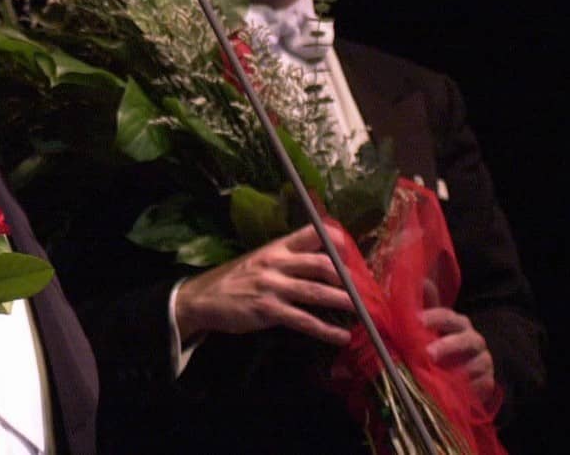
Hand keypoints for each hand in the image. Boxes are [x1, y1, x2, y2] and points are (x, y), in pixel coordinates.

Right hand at [175, 224, 354, 345]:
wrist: (203, 298)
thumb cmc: (236, 279)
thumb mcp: (260, 259)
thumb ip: (288, 258)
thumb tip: (324, 261)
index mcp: (276, 247)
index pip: (311, 233)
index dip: (336, 240)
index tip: (354, 252)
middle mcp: (276, 262)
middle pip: (321, 264)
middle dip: (347, 278)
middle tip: (366, 290)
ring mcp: (272, 286)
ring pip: (317, 292)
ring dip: (344, 302)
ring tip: (363, 311)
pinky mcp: (268, 309)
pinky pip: (304, 320)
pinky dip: (326, 330)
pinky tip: (340, 337)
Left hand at [421, 279, 495, 403]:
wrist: (465, 367)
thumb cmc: (442, 340)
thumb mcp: (432, 323)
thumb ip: (425, 305)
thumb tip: (421, 281)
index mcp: (458, 323)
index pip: (448, 316)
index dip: (434, 317)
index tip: (417, 320)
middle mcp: (473, 340)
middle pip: (466, 339)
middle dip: (448, 345)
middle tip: (428, 353)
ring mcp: (483, 360)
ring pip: (478, 363)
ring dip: (461, 369)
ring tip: (443, 374)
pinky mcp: (488, 381)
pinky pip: (483, 384)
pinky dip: (471, 387)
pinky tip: (457, 390)